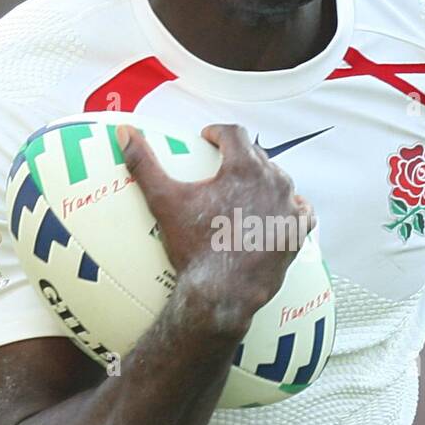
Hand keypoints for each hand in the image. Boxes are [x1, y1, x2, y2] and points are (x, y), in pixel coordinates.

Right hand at [116, 123, 316, 322]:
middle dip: (240, 157)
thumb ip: (144, 163)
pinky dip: (291, 209)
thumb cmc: (193, 247)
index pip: (234, 134)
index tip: (208, 138)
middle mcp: (275, 182)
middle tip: (223, 166)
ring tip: (249, 189)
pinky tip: (281, 211)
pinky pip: (301, 212)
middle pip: (258, 157)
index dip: (218, 132)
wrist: (222, 293)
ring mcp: (289, 209)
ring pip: (280, 182)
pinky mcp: (297, 234)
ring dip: (266, 180)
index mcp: (245, 167)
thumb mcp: (164, 201)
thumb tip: (124, 131)